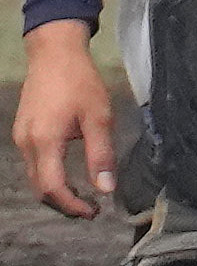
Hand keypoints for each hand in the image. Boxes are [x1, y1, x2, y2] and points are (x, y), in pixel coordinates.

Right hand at [14, 20, 117, 219]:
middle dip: (63, 203)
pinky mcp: (23, 132)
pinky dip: (48, 175)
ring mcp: (21, 138)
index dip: (72, 206)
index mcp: (45, 141)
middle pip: (40, 188)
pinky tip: (67, 174)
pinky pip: (32, 164)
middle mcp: (26, 144)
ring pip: (34, 177)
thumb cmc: (80, 81)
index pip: (53, 188)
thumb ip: (101, 153)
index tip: (93, 212)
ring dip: (55, 191)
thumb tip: (106, 188)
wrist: (54, 53)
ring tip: (82, 195)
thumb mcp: (99, 116)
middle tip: (89, 209)